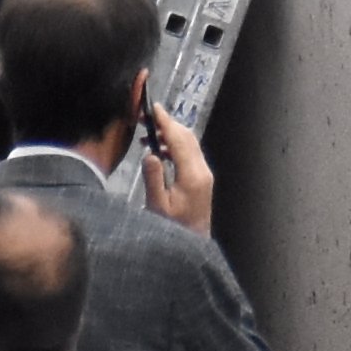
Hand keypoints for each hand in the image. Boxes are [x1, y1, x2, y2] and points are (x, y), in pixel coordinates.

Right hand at [133, 101, 215, 231]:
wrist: (192, 242)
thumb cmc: (172, 228)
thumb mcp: (158, 206)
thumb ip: (153, 179)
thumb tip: (150, 154)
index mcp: (192, 175)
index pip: (180, 141)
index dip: (166, 122)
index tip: (155, 108)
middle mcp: (202, 171)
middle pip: (187, 137)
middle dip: (167, 124)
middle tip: (146, 118)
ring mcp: (203, 173)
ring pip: (189, 144)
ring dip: (170, 134)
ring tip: (147, 134)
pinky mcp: (201, 178)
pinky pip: (189, 153)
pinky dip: (174, 145)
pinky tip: (159, 150)